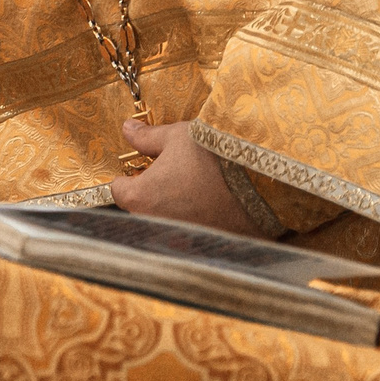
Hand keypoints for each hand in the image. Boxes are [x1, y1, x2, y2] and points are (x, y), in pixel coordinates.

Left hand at [108, 119, 266, 237]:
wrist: (262, 183)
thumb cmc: (214, 156)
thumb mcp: (177, 138)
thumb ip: (147, 137)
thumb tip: (127, 129)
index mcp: (141, 197)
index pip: (117, 189)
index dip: (129, 176)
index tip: (143, 168)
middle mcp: (153, 225)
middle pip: (140, 209)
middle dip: (150, 194)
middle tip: (173, 176)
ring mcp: (178, 242)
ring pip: (163, 224)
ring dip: (172, 211)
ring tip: (195, 191)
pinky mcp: (202, 251)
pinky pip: (189, 238)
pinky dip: (195, 226)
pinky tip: (210, 208)